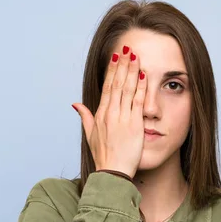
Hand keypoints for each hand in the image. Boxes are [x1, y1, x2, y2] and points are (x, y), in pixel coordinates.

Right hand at [72, 46, 146, 178]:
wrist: (112, 173)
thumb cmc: (103, 156)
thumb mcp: (90, 135)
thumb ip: (85, 117)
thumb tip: (75, 103)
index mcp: (100, 114)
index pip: (107, 87)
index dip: (111, 70)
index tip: (116, 56)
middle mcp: (110, 114)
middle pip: (117, 83)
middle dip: (122, 64)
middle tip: (127, 48)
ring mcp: (122, 118)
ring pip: (127, 89)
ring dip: (132, 71)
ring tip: (136, 56)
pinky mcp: (134, 125)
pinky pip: (138, 102)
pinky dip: (141, 88)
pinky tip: (144, 75)